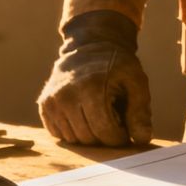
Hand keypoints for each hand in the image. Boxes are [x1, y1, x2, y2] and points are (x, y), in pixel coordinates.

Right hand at [37, 12, 151, 146]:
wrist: (88, 46)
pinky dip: (74, 131)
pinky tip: (83, 116)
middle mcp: (67, 95)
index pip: (105, 131)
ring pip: (74, 139)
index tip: (125, 127)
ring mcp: (52, 101)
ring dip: (89, 135)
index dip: (120, 136)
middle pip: (89, 138)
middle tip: (113, 120)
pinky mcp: (44, 105)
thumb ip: (140, 111)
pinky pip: (60, 134)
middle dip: (105, 136)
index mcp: (91, 87)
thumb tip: (141, 139)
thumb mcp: (136, 81)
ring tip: (98, 115)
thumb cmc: (116, 66)